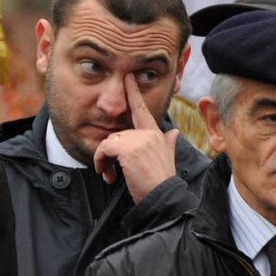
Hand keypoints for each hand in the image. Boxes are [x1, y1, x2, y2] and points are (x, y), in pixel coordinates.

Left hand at [93, 74, 179, 203]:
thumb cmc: (161, 182)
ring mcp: (138, 139)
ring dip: (104, 160)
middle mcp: (148, 133)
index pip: (142, 110)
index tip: (129, 78)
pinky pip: (103, 148)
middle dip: (109, 154)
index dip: (134, 93)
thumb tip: (175, 132)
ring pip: (109, 142)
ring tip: (110, 175)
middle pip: (117, 134)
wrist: (163, 197)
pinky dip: (100, 161)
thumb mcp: (167, 159)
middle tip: (110, 172)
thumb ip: (168, 143)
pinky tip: (107, 174)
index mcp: (155, 135)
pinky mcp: (127, 148)